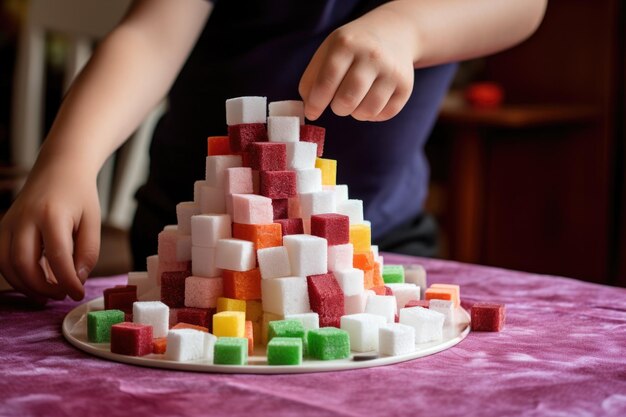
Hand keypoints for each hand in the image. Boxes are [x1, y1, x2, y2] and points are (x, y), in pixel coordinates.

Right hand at [0, 167, 100, 301]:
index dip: (67, 281)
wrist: (60, 169)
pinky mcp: (3, 227)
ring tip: (47, 294)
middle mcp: (25, 218)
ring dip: (25, 286)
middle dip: (42, 287)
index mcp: (52, 215)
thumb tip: (76, 280)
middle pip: (23, 264)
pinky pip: (2, 258)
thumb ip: (88, 252)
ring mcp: (9, 222)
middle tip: (62, 295)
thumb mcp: (93, 222)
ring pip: (6, 265)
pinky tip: (34, 282)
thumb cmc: (79, 196)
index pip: (57, 257)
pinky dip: (15, 275)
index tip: (78, 294)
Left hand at [299, 7, 416, 121]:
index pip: (327, 81)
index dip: (316, 103)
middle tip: (338, 102)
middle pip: (347, 100)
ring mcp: (391, 71)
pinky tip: (370, 100)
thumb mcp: (328, 52)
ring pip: (367, 111)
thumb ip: (312, 80)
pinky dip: (373, 115)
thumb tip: (309, 110)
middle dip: (338, 108)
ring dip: (356, 113)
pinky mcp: (405, 86)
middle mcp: (372, 55)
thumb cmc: (352, 48)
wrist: (393, 33)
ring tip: (356, 100)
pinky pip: (384, 115)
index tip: (312, 112)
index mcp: (346, 44)